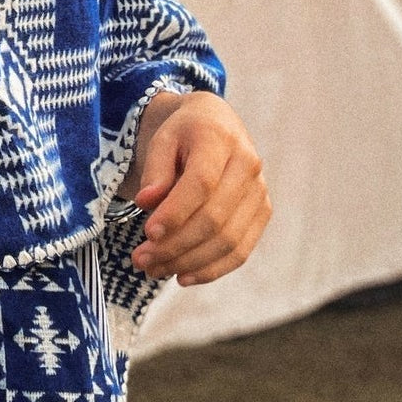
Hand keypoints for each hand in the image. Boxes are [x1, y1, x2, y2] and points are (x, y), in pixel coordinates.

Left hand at [123, 91, 270, 286]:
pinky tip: (182, 276)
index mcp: (220, 139)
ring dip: (188, 262)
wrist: (216, 125)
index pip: (202, 183)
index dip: (175, 213)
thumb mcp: (161, 140)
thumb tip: (146, 201)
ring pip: (228, 240)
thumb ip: (155, 169)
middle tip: (140, 259)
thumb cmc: (183, 134)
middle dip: (174, 246)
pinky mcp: (261, 213)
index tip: (148, 234)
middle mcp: (248, 166)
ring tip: (153, 270)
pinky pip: (240, 250)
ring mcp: (259, 192)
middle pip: (214, 218)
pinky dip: (212, 269)